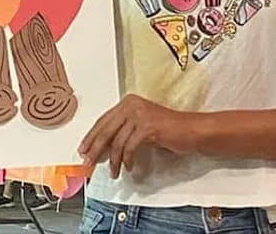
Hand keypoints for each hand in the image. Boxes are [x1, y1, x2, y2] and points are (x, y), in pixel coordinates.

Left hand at [79, 94, 196, 178]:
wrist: (192, 130)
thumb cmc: (168, 129)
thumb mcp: (140, 126)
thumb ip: (123, 131)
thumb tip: (102, 147)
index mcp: (126, 103)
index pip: (103, 120)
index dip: (91, 136)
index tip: (83, 148)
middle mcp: (130, 105)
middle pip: (105, 129)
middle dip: (95, 148)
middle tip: (88, 162)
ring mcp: (139, 115)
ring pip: (117, 141)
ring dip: (113, 160)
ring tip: (113, 172)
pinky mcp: (148, 127)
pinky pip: (130, 147)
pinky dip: (127, 160)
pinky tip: (128, 168)